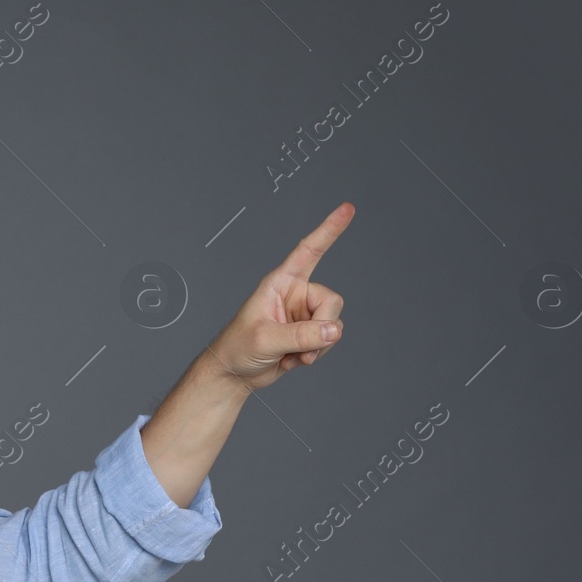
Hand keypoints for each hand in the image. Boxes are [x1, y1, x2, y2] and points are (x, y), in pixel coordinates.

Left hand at [203, 201, 352, 392]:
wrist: (234, 372)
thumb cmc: (238, 347)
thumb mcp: (266, 339)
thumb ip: (301, 335)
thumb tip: (334, 330)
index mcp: (280, 282)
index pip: (308, 251)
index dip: (329, 230)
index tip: (347, 208)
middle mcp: (296, 294)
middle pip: (331, 301)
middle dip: (322, 327)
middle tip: (302, 348)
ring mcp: (304, 314)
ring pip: (333, 324)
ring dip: (316, 346)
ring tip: (290, 355)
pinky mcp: (308, 333)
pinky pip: (328, 341)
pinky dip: (314, 355)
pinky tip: (292, 360)